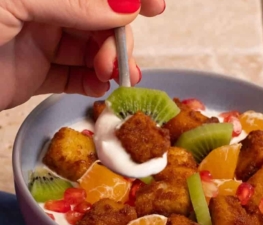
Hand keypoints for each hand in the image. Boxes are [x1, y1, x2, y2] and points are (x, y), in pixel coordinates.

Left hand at [0, 0, 164, 109]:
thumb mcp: (15, 0)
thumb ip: (72, 2)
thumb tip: (122, 7)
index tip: (154, 6)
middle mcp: (42, 6)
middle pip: (99, 16)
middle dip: (117, 37)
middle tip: (119, 58)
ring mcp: (40, 39)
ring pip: (92, 47)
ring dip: (110, 62)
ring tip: (113, 76)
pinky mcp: (37, 72)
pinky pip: (75, 75)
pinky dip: (92, 82)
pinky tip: (99, 86)